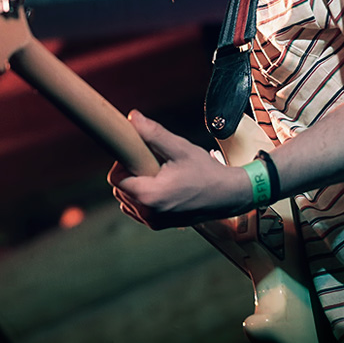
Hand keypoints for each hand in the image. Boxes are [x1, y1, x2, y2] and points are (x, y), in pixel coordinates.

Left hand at [107, 110, 252, 228]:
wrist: (228, 195)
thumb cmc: (207, 173)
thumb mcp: (180, 149)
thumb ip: (154, 133)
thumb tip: (132, 118)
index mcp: (150, 196)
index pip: (116, 178)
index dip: (123, 163)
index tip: (140, 154)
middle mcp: (149, 214)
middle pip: (120, 189)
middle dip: (131, 173)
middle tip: (152, 163)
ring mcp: (153, 222)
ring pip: (127, 200)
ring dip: (136, 185)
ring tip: (159, 175)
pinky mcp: (158, 225)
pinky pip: (138, 209)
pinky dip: (143, 197)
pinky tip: (161, 186)